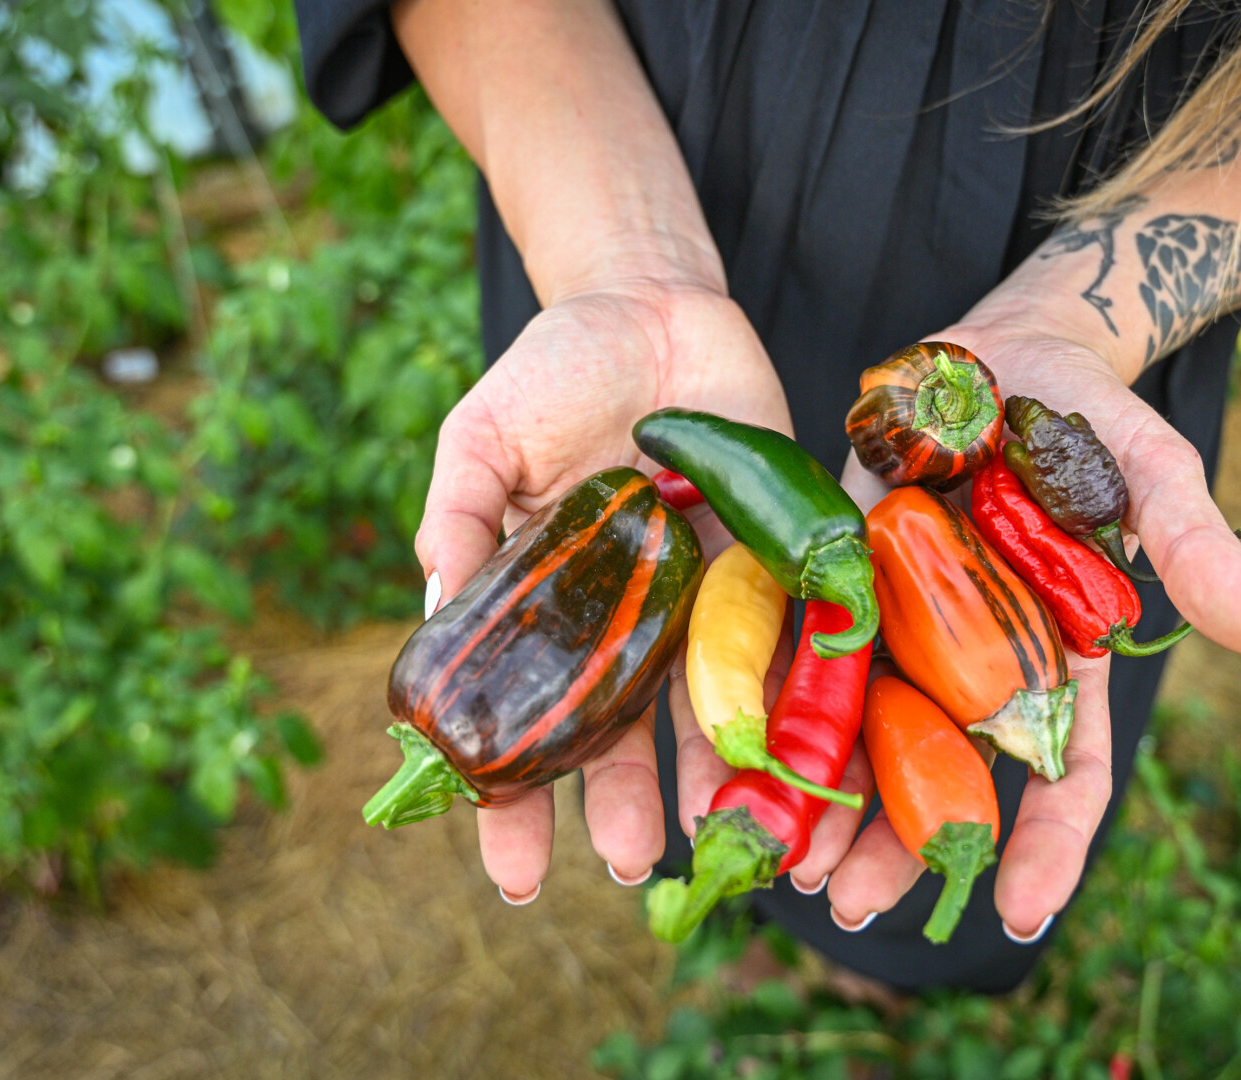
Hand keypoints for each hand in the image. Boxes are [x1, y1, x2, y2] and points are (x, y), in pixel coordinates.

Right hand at [414, 279, 789, 900]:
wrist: (652, 306)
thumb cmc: (553, 370)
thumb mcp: (483, 438)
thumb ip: (461, 518)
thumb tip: (438, 607)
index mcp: (547, 606)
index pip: (522, 719)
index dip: (511, 799)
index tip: (510, 873)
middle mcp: (622, 620)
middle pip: (618, 732)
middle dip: (623, 806)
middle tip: (629, 865)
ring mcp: (697, 597)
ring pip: (705, 706)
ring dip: (715, 774)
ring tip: (723, 836)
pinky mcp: (767, 560)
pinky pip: (784, 638)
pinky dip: (795, 692)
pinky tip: (802, 747)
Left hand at [825, 327, 1240, 937]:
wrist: (992, 354)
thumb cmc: (1086, 416)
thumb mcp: (1150, 471)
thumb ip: (1195, 547)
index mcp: (1059, 660)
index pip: (1064, 774)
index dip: (1046, 847)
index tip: (1017, 917)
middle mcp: (975, 662)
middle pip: (946, 777)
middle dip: (904, 848)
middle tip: (852, 907)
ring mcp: (903, 628)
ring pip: (866, 739)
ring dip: (829, 806)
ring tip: (787, 865)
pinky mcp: (839, 585)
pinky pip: (804, 661)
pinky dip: (772, 712)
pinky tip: (733, 760)